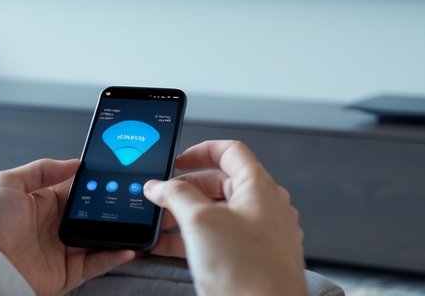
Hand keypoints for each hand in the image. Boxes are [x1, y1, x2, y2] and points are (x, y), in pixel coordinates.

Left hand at [0, 158, 135, 295]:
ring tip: (137, 221)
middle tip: (132, 196)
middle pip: (90, 214)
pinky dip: (115, 256)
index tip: (114, 173)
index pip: (75, 189)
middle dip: (110, 206)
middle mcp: (53, 226)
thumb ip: (42, 170)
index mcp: (41, 203)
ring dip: (118, 231)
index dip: (93, 182)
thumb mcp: (7, 182)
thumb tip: (74, 163)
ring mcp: (62, 250)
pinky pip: (97, 264)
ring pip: (99, 238)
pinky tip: (130, 246)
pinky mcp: (67, 273)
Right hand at [144, 140, 306, 295]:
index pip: (230, 152)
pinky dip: (197, 239)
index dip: (201, 151)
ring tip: (160, 225)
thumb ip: (175, 196)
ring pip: (220, 214)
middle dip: (186, 190)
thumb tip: (159, 185)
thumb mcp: (200, 222)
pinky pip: (223, 240)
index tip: (178, 161)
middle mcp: (265, 208)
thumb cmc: (248, 272)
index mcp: (259, 187)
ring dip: (187, 217)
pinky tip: (170, 248)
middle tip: (161, 199)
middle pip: (221, 184)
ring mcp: (262, 236)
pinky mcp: (255, 260)